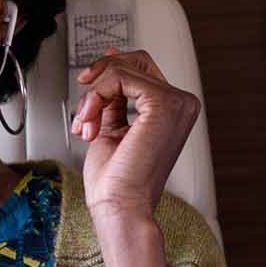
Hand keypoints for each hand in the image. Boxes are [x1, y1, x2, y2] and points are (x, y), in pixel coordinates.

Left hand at [71, 47, 201, 224]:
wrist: (120, 206)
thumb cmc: (116, 181)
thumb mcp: (112, 127)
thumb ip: (113, 98)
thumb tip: (108, 63)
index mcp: (173, 110)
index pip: (142, 70)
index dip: (110, 69)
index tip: (86, 82)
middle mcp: (181, 104)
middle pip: (135, 60)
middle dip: (99, 79)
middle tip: (84, 109)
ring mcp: (177, 102)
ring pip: (122, 68)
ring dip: (92, 95)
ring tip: (86, 124)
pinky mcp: (164, 104)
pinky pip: (120, 77)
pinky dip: (96, 95)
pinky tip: (91, 121)